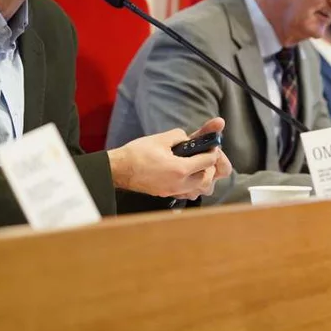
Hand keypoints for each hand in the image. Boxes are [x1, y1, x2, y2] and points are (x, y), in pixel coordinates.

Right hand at [108, 117, 230, 199]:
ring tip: (195, 165)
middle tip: (203, 155)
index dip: (212, 151)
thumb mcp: (161, 139)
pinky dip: (191, 184)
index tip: (210, 145)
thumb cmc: (137, 153)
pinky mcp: (166, 194)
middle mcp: (179, 184)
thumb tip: (188, 138)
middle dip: (208, 166)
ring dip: (201, 177)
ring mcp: (172, 191)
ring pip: (198, 189)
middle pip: (207, 179)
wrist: (119, 170)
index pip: (208, 161)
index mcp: (180, 169)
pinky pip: (186, 192)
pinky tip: (184, 174)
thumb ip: (180, 136)